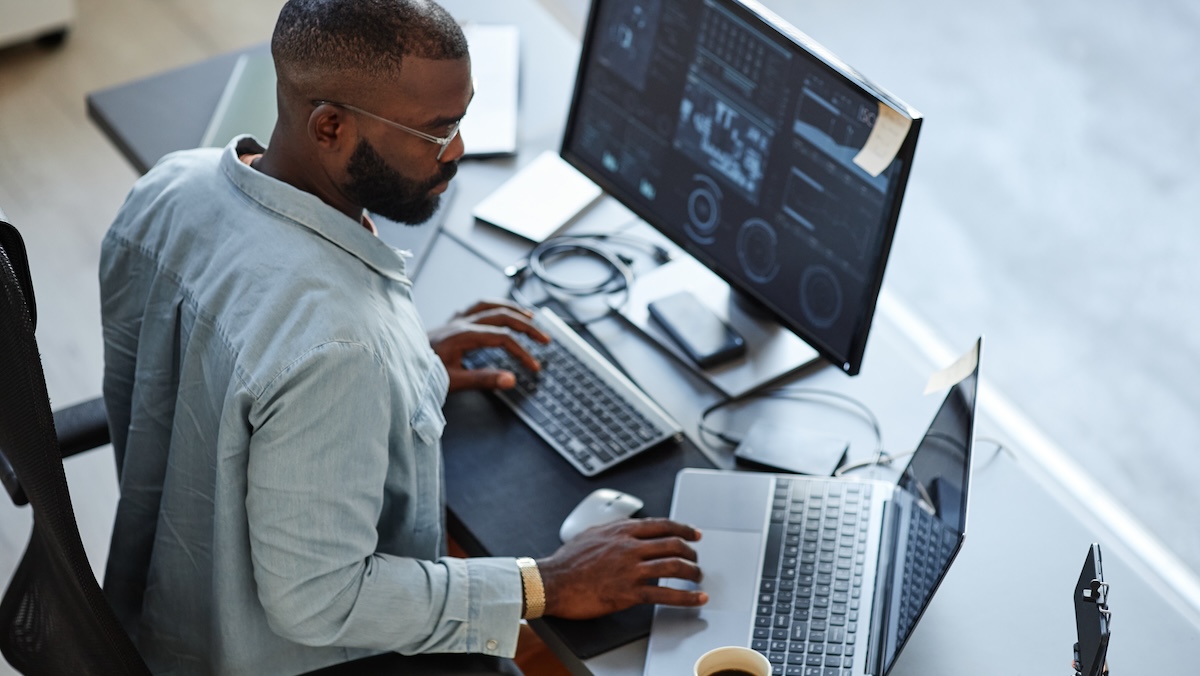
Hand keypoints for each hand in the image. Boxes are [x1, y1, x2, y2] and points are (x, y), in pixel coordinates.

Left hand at [428, 299, 549, 391]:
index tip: (534, 366)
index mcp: (462, 335)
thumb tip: (511, 379)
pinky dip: (493, 307)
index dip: (522, 351)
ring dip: (512, 309)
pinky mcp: (450, 322)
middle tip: (544, 339)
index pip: (502, 338)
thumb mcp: (453, 382)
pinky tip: (499, 312)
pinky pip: (476, 307)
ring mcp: (454, 320)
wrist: (396, 364)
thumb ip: (483, 380)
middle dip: (526, 326)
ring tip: (530, 316)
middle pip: (501, 316)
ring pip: (489, 305)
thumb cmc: (421, 374)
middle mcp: (459, 323)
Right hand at [536, 518, 706, 618]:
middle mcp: (630, 547)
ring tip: (698, 578)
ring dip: (692, 573)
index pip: (662, 525)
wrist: (552, 581)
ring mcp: (631, 569)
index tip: (694, 534)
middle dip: (691, 553)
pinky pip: (664, 594)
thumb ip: (613, 530)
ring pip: (674, 567)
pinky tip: (695, 598)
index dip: (684, 529)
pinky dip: (685, 597)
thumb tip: (625, 529)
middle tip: (696, 560)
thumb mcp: (592, 533)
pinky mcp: (629, 592)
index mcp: (622, 530)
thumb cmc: (567, 561)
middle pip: (673, 544)